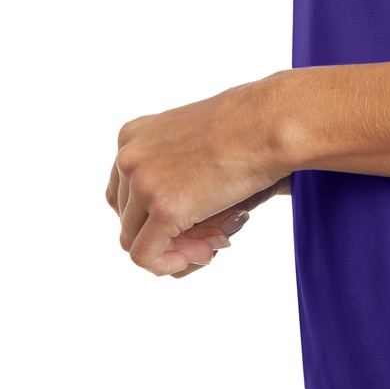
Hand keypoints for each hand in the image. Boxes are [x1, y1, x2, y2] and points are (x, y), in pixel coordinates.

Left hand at [106, 73, 292, 276]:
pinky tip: (202, 255)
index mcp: (132, 136)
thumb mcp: (193, 139)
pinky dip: (167, 265)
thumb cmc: (245, 125)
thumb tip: (172, 215)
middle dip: (162, 234)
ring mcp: (142, 184)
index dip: (150, 215)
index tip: (185, 219)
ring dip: (171, 250)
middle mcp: (129, 158)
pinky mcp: (164, 209)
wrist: (267, 123)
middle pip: (128, 217)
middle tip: (204, 237)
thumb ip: (172, 168)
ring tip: (211, 242)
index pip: (123, 192)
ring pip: (133, 239)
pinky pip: (146, 256)